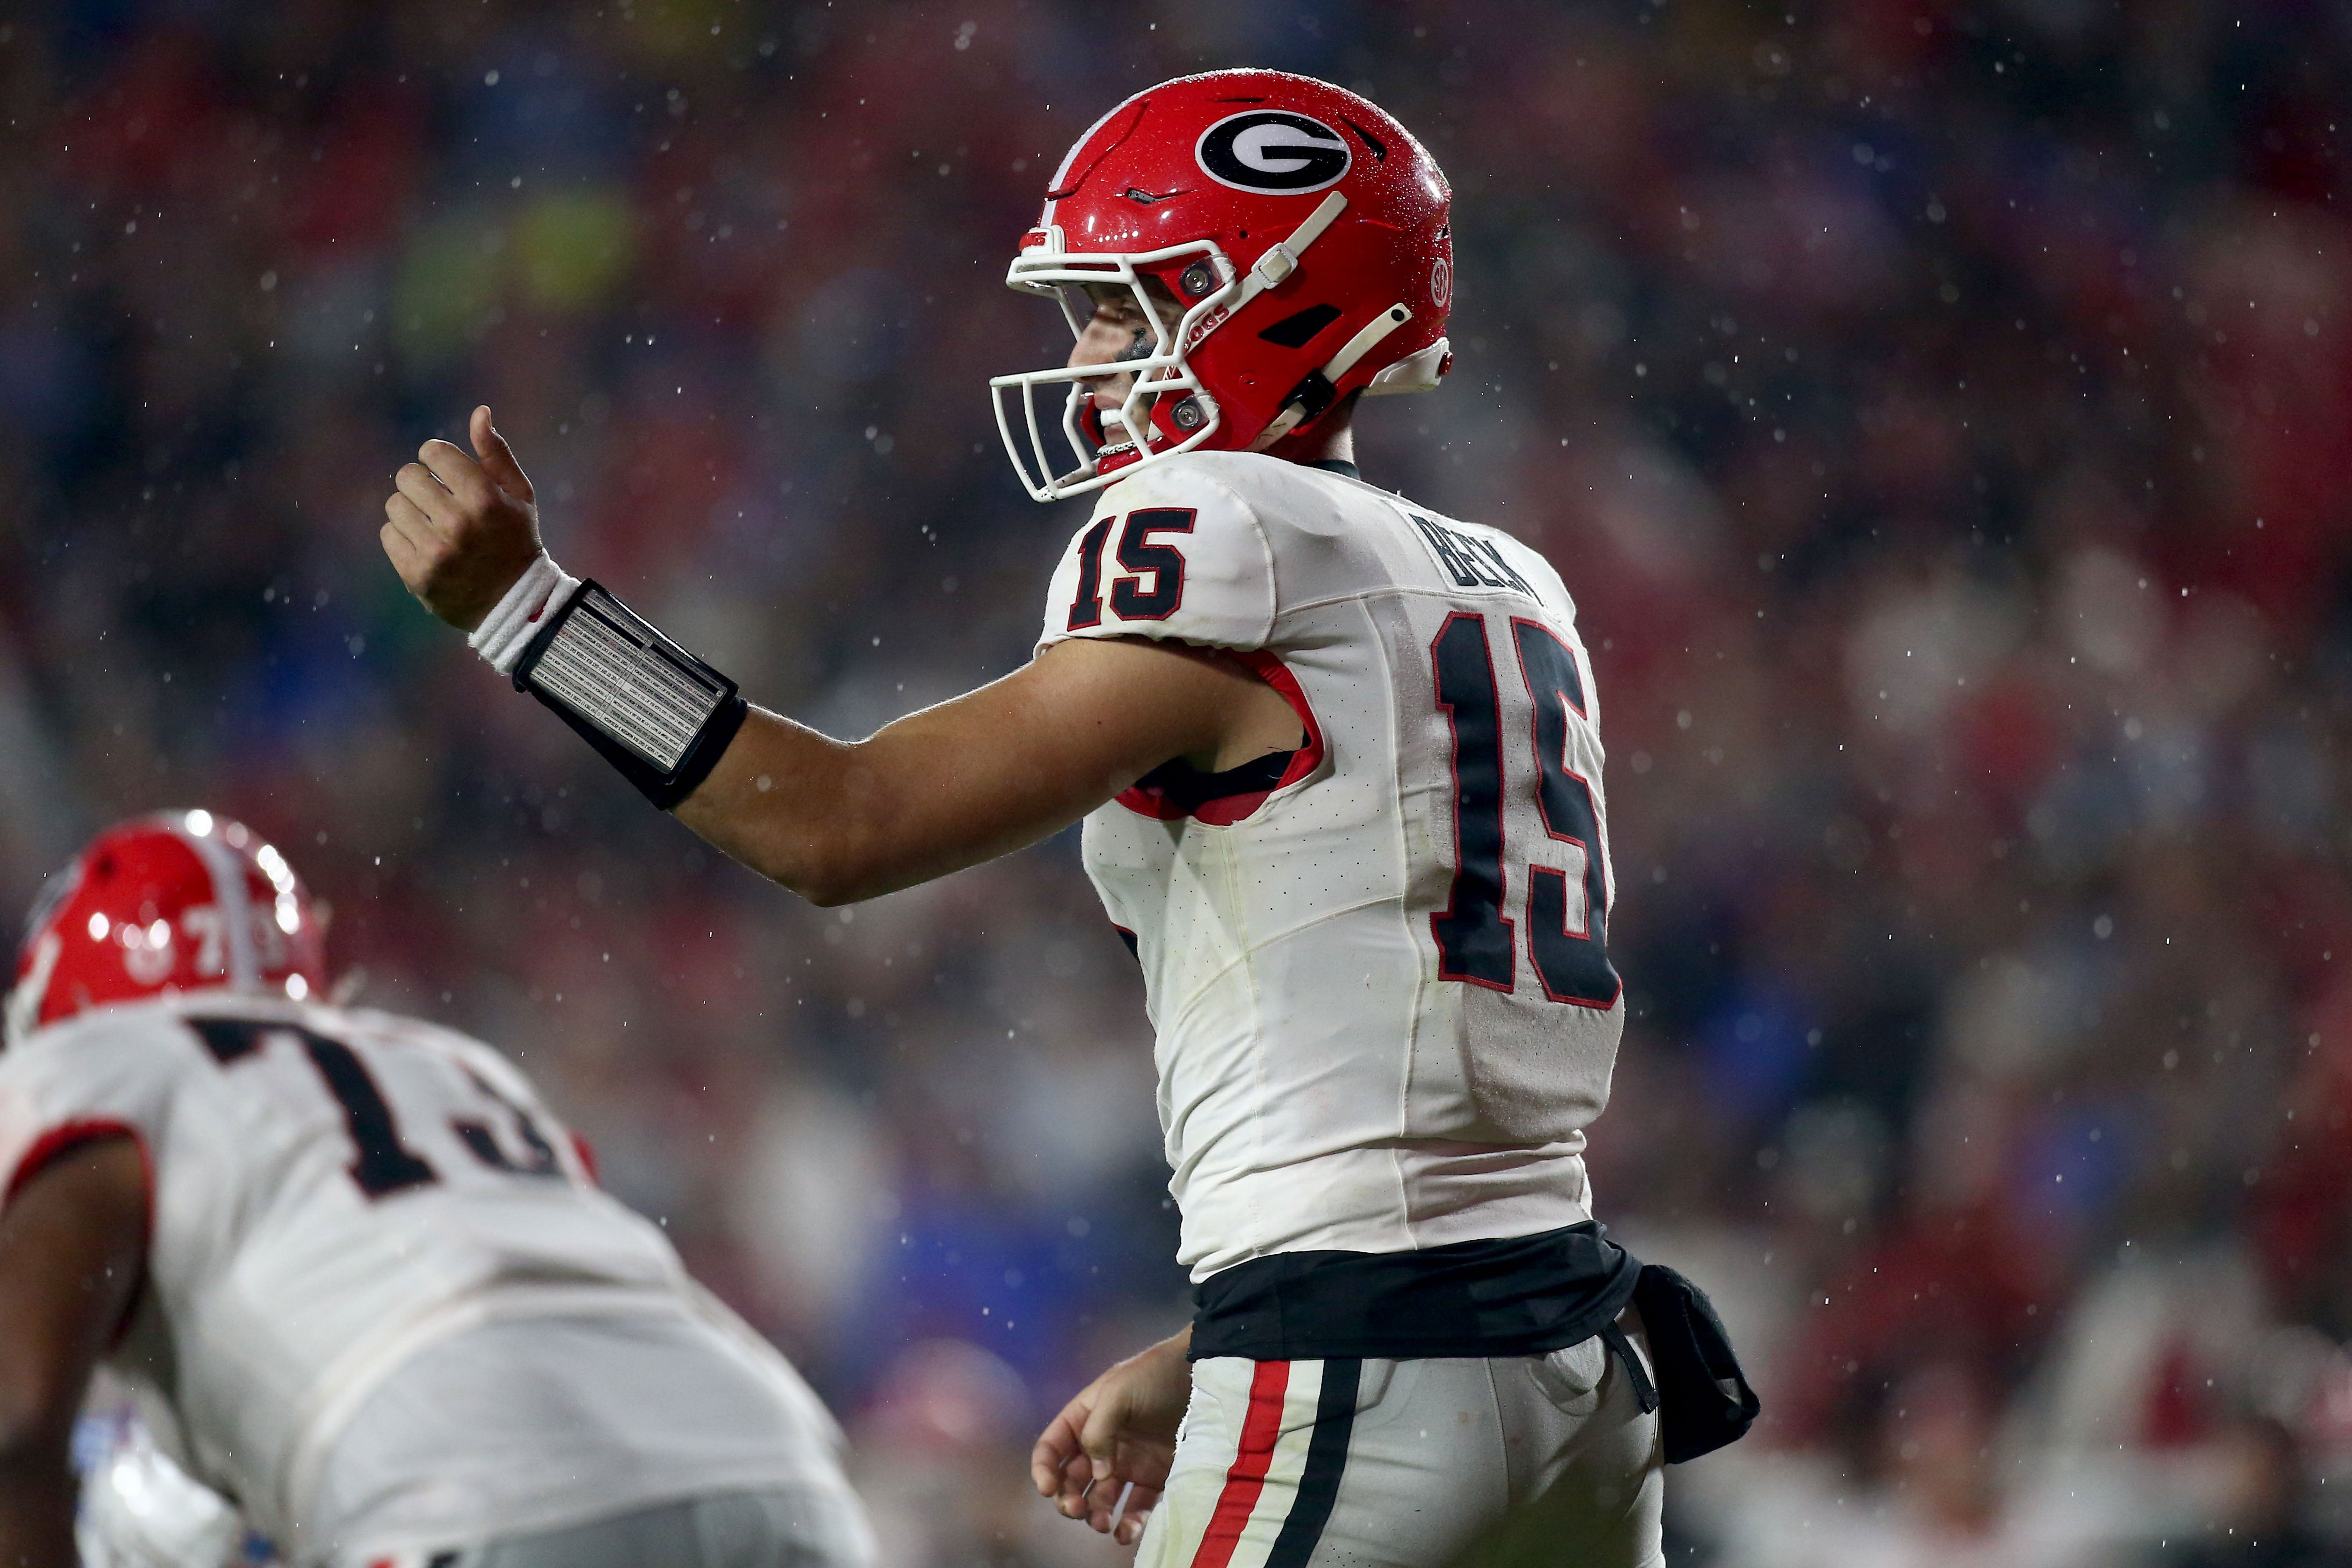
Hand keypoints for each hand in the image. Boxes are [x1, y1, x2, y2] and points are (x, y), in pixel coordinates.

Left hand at [381, 405, 544, 632]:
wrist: (518, 604)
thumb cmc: (517, 540)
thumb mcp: (518, 495)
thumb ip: (496, 453)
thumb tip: (479, 411)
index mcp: (484, 498)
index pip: (433, 452)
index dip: (439, 460)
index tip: (449, 476)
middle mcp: (458, 523)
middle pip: (407, 475)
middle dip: (421, 483)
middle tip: (438, 501)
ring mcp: (435, 551)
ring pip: (394, 504)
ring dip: (410, 510)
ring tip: (432, 525)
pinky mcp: (417, 574)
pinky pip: (388, 534)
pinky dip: (402, 536)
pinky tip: (425, 545)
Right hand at [1030, 1329, 1190, 1545]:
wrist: (1202, 1377)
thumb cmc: (1154, 1377)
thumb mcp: (1119, 1391)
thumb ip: (1099, 1430)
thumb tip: (1098, 1474)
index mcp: (1084, 1420)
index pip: (1052, 1449)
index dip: (1043, 1470)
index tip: (1047, 1490)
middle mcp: (1101, 1445)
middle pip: (1072, 1481)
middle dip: (1069, 1500)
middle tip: (1077, 1510)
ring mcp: (1127, 1464)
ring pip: (1101, 1499)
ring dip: (1095, 1515)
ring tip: (1103, 1525)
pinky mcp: (1154, 1478)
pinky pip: (1136, 1507)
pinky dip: (1129, 1524)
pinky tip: (1125, 1533)